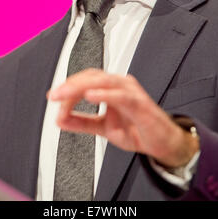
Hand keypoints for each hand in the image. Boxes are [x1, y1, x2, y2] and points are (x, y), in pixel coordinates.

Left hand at [47, 68, 199, 167]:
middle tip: (55, 95)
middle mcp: (120, 85)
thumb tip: (60, 119)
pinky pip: (121, 95)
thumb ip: (82, 122)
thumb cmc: (138, 129)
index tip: (54, 97)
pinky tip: (90, 96)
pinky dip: (104, 94)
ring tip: (65, 93)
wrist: (163, 143)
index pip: (86, 79)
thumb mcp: (103, 128)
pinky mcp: (140, 103)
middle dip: (70, 84)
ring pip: (104, 81)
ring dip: (82, 86)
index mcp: (111, 88)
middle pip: (92, 76)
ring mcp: (131, 91)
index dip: (68, 86)